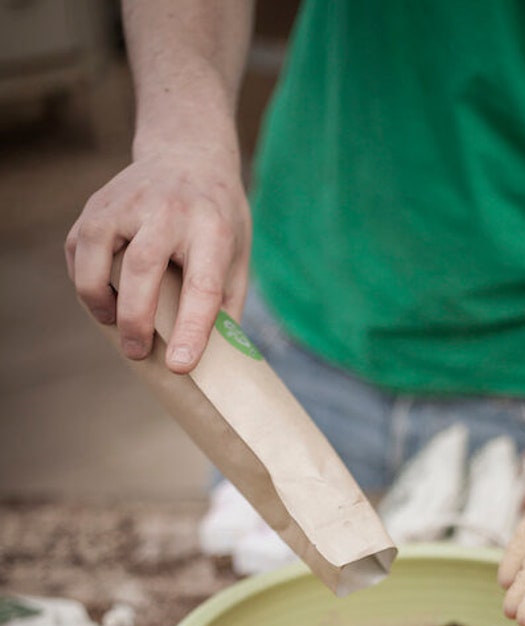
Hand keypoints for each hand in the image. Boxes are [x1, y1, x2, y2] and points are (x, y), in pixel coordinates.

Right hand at [64, 148, 250, 371]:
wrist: (189, 154)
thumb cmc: (217, 219)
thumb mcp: (239, 256)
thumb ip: (227, 304)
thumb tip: (215, 362)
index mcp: (212, 229)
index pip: (202, 285)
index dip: (190, 329)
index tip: (179, 364)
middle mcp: (169, 210)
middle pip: (142, 267)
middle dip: (135, 320)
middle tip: (137, 352)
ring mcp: (128, 201)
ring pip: (96, 250)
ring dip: (96, 296)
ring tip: (110, 323)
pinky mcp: (98, 202)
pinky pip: (77, 245)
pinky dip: (81, 277)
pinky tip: (98, 295)